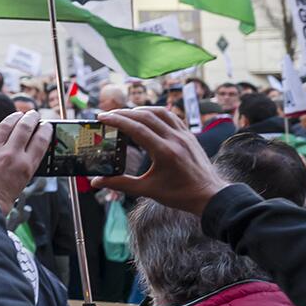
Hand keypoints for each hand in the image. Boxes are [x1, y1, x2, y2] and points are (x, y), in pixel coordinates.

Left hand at [0, 110, 51, 212]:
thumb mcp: (19, 184)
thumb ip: (22, 167)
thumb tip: (23, 154)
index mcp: (25, 166)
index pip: (40, 141)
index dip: (45, 130)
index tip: (46, 125)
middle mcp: (11, 155)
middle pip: (25, 127)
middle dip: (31, 118)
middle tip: (34, 114)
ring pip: (6, 125)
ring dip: (14, 117)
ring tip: (17, 115)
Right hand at [96, 108, 228, 213]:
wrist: (209, 195)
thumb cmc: (179, 194)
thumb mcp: (147, 190)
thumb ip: (120, 183)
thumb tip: (96, 181)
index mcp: (164, 152)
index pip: (136, 128)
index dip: (117, 120)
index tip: (102, 117)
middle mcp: (175, 139)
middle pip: (146, 116)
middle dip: (124, 113)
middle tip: (108, 115)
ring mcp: (184, 135)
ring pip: (160, 112)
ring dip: (140, 110)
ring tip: (125, 114)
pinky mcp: (189, 135)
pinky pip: (171, 117)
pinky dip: (156, 113)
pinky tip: (147, 117)